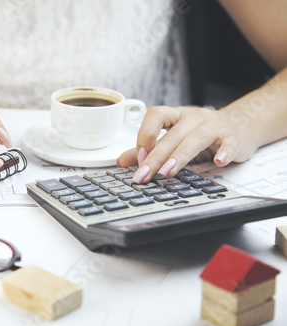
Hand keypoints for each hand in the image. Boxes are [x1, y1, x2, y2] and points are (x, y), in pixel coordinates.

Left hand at [117, 106, 258, 182]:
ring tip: (167, 172)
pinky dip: (225, 151)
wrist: (238, 126)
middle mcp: (193, 117)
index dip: (145, 134)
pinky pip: (229, 142)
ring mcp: (213, 125)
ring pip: (195, 138)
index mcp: (176, 115)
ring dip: (180, 156)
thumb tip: (121, 161)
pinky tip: (218, 162)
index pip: (156, 115)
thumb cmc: (200, 133)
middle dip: (155, 157)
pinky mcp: (232, 136)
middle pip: (172, 135)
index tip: (138, 156)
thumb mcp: (172, 138)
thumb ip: (147, 149)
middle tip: (143, 175)